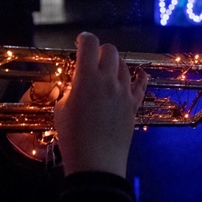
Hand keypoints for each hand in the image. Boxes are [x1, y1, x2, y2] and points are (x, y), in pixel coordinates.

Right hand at [54, 32, 147, 176]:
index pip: (90, 44)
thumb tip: (77, 84)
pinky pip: (141, 84)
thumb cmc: (72, 137)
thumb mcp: (61, 109)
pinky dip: (139, 77)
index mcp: (87, 77)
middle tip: (91, 60)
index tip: (80, 42)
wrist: (96, 163)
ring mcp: (124, 92)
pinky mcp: (134, 105)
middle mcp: (109, 79)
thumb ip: (70, 90)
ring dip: (114, 64)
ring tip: (107, 72)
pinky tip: (140, 74)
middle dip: (99, 51)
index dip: (84, 39)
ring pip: (124, 65)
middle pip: (110, 50)